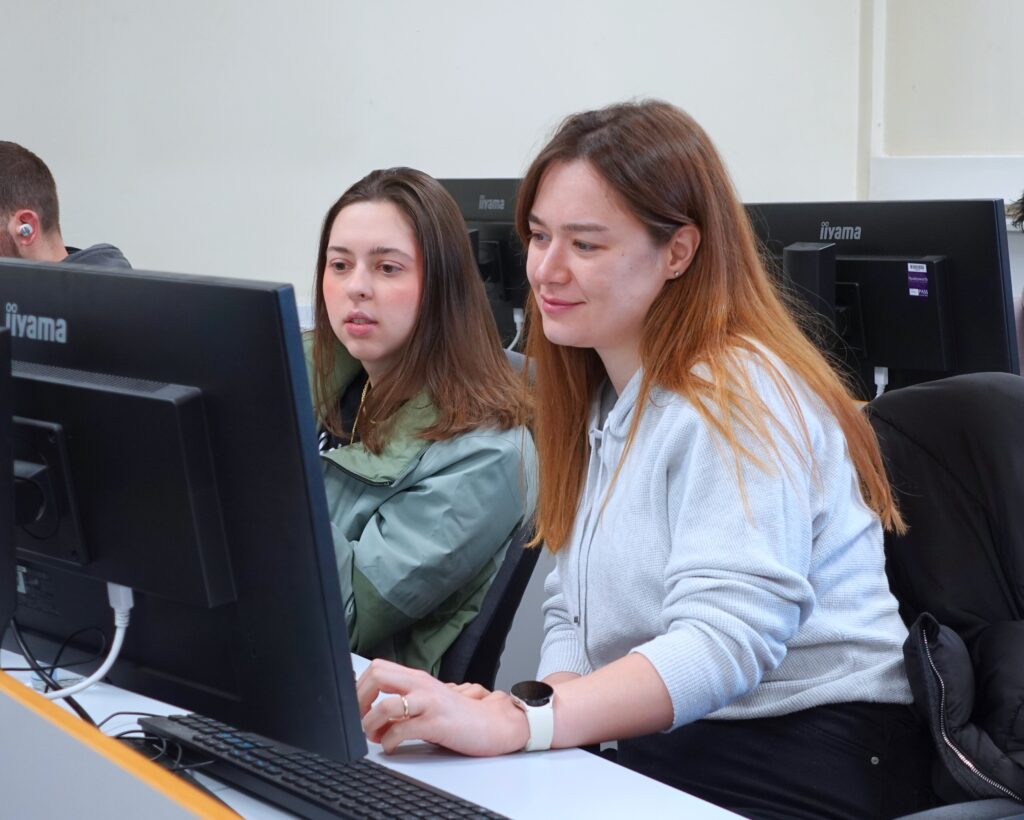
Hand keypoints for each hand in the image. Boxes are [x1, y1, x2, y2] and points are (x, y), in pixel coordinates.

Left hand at [357, 658, 528, 755]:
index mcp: (419, 678)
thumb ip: (407, 699)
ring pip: (387, 703)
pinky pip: (403, 729)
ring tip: (373, 735)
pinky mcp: (437, 723)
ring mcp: (430, 702)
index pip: (378, 668)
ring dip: (371, 722)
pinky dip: (389, 741)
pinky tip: (391, 746)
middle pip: (377, 676)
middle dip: (360, 699)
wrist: (495, 724)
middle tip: (361, 719)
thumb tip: (375, 709)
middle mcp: (422, 685)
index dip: (360, 686)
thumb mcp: (431, 700)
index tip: (358, 706)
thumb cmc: (462, 715)